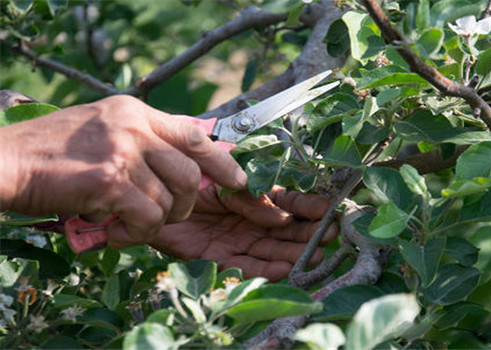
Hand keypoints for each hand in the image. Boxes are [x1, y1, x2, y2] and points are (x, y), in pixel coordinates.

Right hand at [0, 95, 246, 248]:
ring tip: (128, 224)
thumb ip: (142, 140)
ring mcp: (124, 152)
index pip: (195, 134)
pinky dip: (136, 233)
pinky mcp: (110, 181)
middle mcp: (134, 127)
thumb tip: (183, 165)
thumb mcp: (102, 128)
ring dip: (154, 221)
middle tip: (165, 216)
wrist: (6, 160)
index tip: (238, 181)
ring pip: (168, 200)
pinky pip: (147, 217)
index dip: (222, 161)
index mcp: (135, 112)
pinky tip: (115, 232)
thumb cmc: (50, 151)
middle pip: (189, 173)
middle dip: (185, 204)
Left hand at [150, 185, 338, 281]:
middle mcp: (250, 220)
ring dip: (293, 254)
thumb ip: (253, 195)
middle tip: (329, 236)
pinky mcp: (218, 258)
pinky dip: (265, 270)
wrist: (154, 193)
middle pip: (285, 230)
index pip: (288, 202)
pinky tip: (285, 269)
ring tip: (314, 256)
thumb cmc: (191, 179)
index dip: (308, 207)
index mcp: (254, 196)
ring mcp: (236, 240)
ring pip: (271, 251)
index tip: (329, 211)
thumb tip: (281, 214)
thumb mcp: (225, 180)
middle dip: (308, 234)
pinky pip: (245, 267)